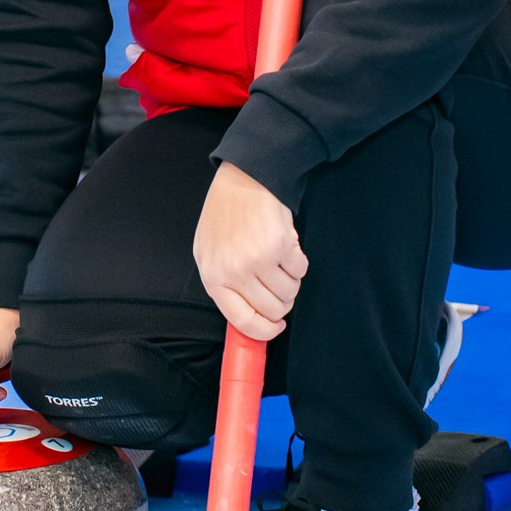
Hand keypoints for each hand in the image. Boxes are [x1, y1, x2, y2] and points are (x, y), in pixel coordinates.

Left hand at [192, 162, 306, 341]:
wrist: (244, 179)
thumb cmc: (225, 215)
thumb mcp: (209, 252)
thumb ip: (223, 284)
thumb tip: (247, 316)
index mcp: (214, 277)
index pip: (242, 321)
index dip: (264, 330)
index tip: (276, 327)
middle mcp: (235, 272)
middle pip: (272, 310)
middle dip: (282, 302)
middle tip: (279, 284)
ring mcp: (258, 259)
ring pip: (290, 292)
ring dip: (290, 280)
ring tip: (279, 260)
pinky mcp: (280, 246)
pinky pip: (301, 270)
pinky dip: (298, 262)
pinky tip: (286, 246)